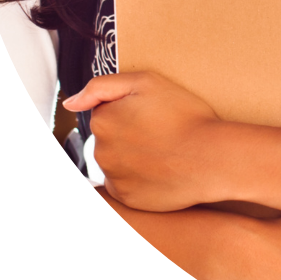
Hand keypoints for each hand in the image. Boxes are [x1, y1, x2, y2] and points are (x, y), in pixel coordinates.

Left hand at [63, 72, 222, 210]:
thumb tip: (70, 102)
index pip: (107, 111)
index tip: (154, 112)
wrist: (209, 157)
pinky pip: (127, 184)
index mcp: (103, 120)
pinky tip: (162, 168)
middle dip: (130, 133)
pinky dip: (140, 177)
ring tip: (165, 150)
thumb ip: (102, 86)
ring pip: (118, 160)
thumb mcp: (147, 82)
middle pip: (110, 137)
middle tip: (163, 130)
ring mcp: (112, 176)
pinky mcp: (126, 197)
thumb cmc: (184, 116)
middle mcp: (100, 150)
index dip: (132, 108)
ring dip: (135, 155)